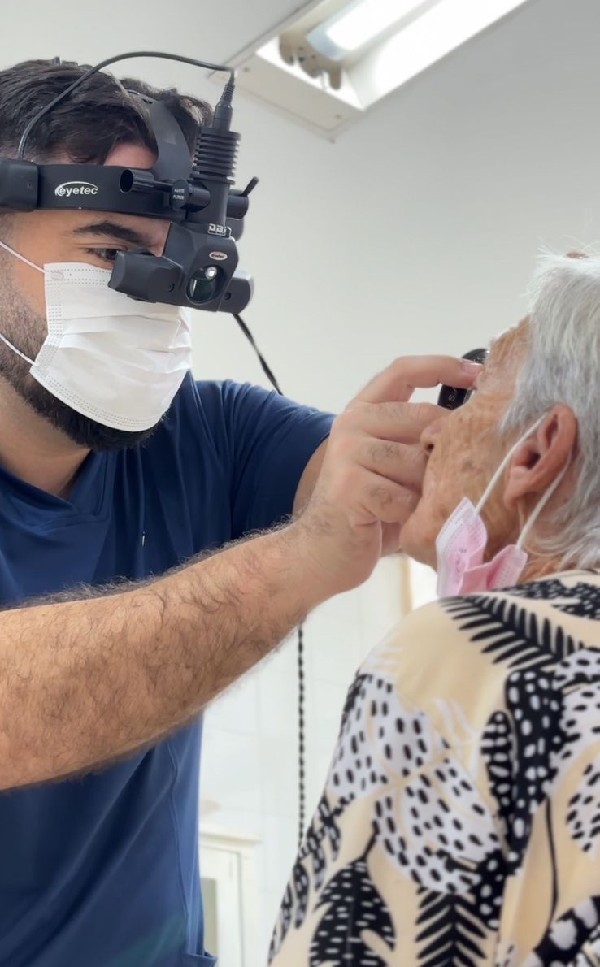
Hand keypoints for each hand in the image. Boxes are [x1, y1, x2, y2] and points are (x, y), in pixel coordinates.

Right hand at [293, 355, 481, 596]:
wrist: (322, 554)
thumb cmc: (369, 513)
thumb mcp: (396, 467)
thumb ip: (419, 441)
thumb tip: (478, 425)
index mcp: (362, 412)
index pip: (403, 371)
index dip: (443, 366)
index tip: (479, 373)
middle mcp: (352, 424)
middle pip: (424, 418)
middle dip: (446, 452)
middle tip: (452, 480)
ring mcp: (348, 453)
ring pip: (420, 461)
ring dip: (429, 491)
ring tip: (421, 509)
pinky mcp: (350, 486)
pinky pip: (406, 497)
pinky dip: (412, 516)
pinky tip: (402, 525)